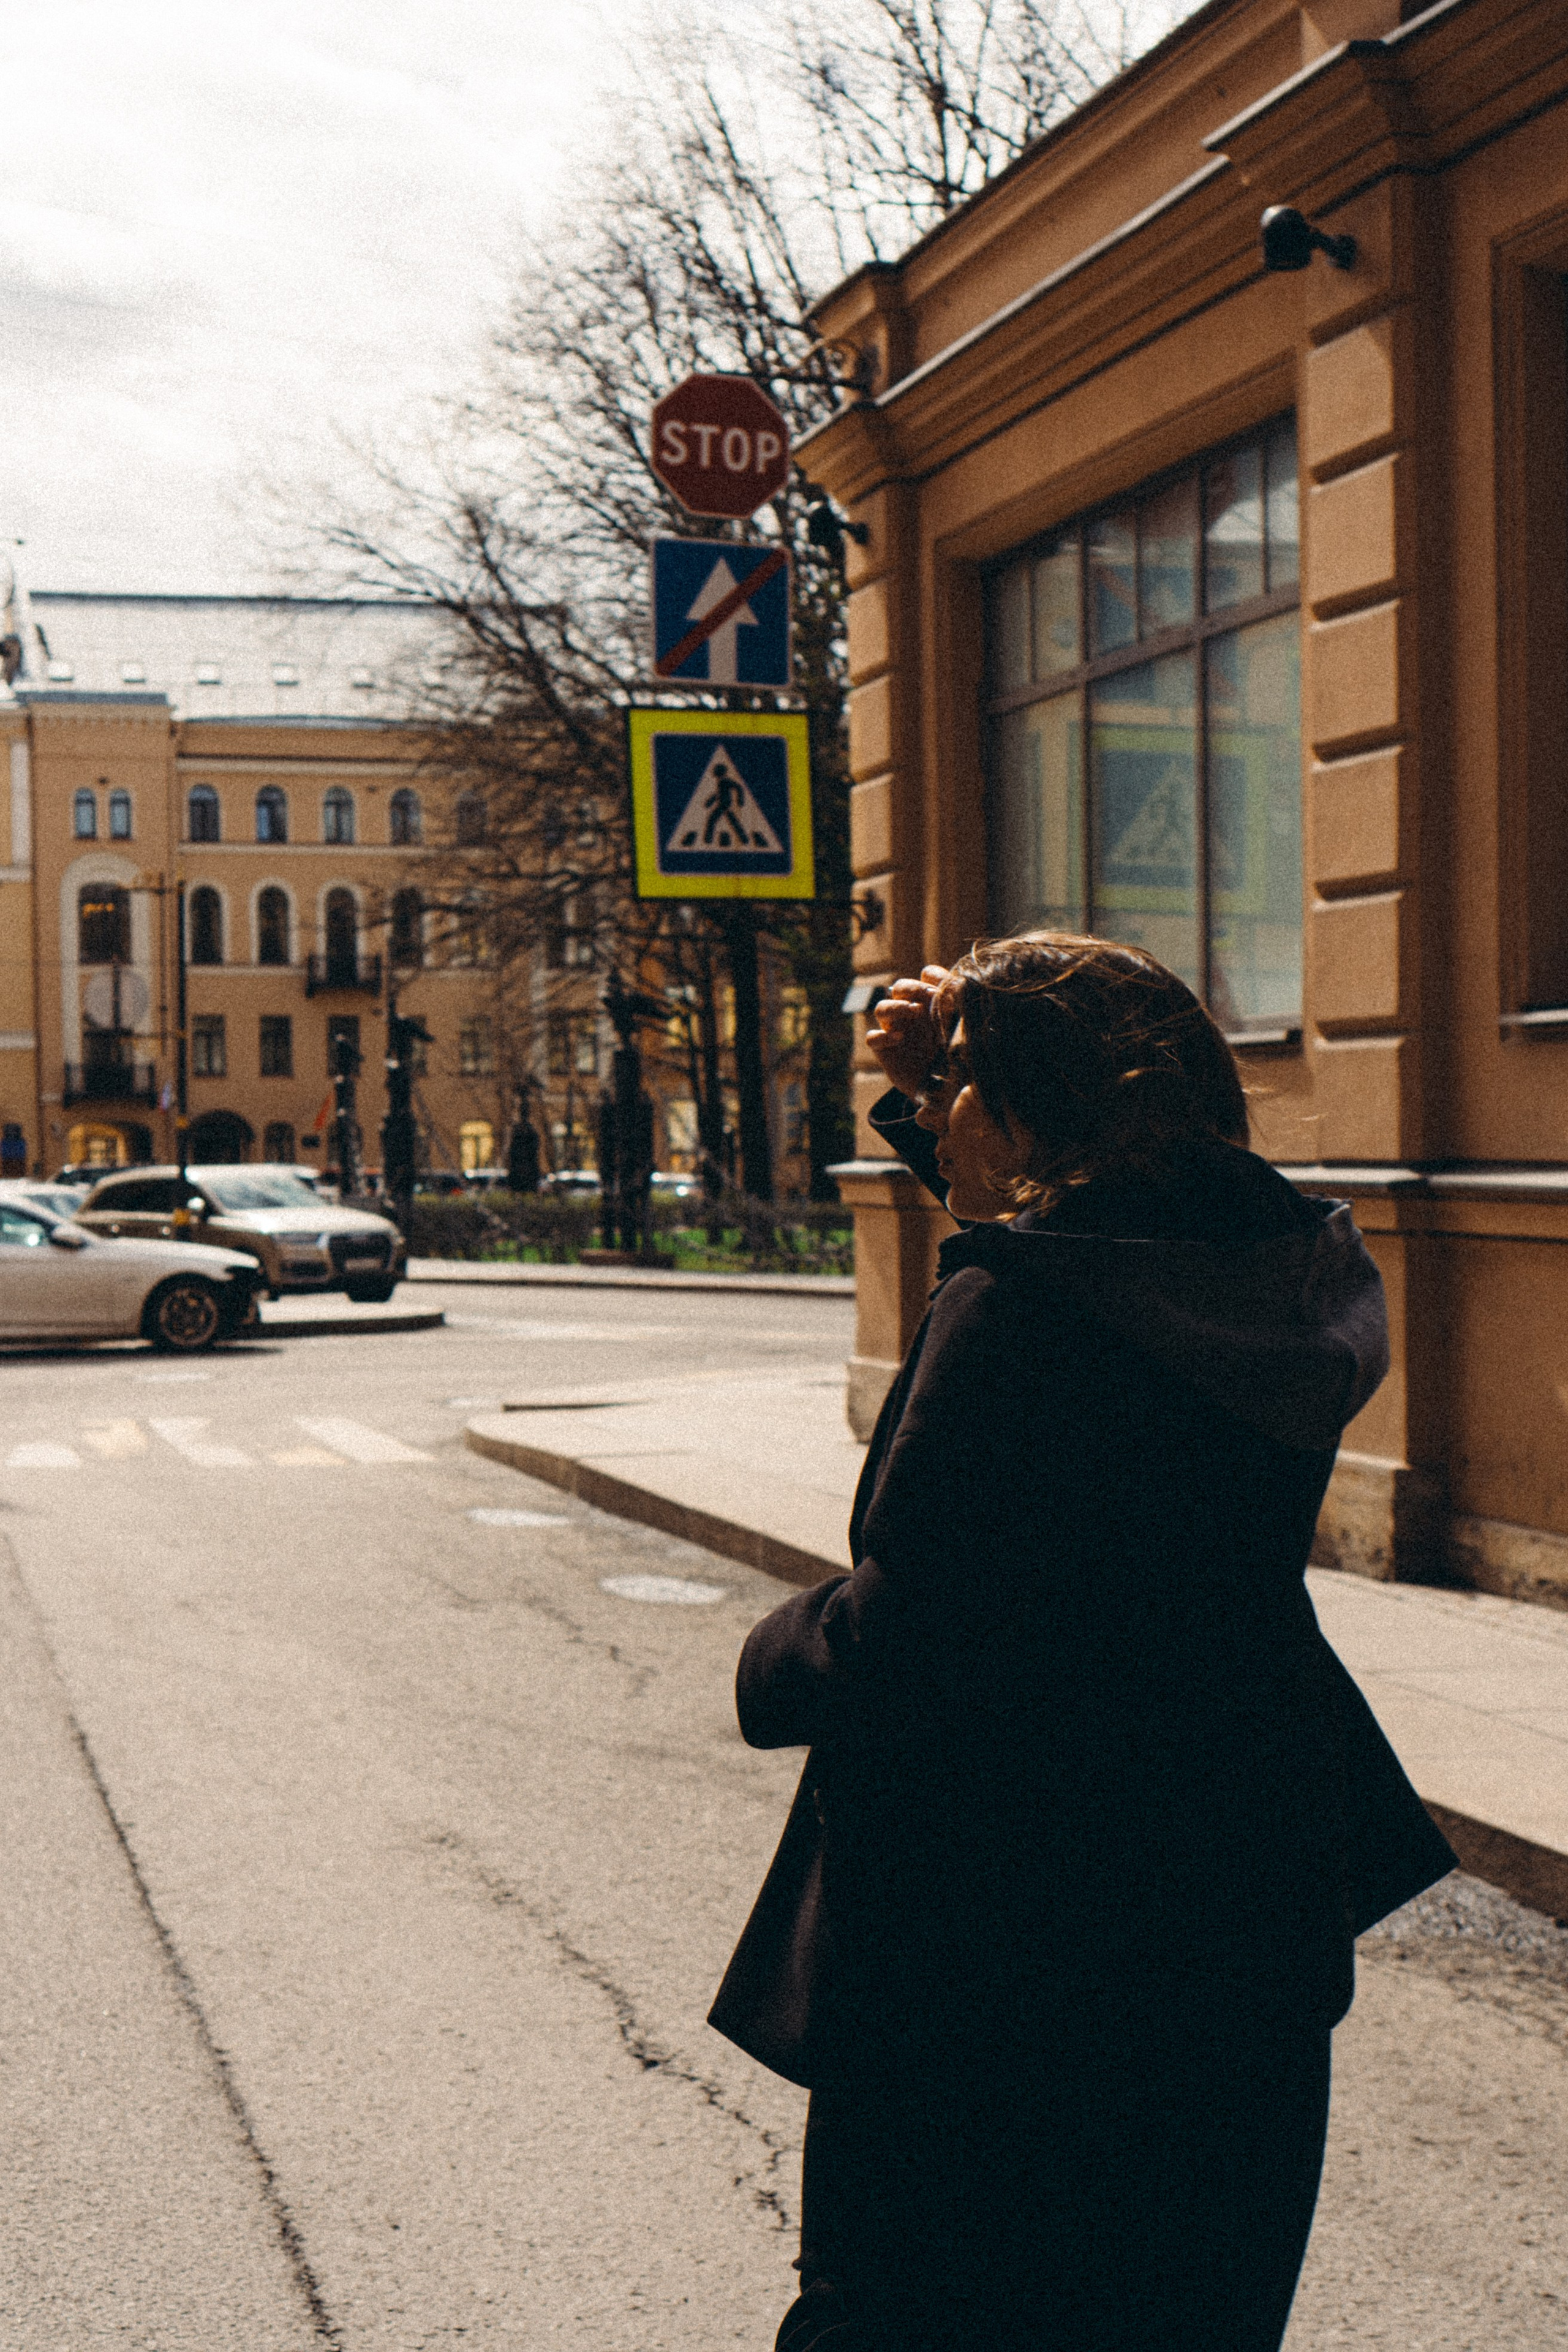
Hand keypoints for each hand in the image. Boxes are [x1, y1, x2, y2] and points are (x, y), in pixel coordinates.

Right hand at [864, 966, 951, 1097]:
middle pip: (899, 987)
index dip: (930, 978)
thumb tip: (943, 978)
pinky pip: (872, 1037)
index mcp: (929, 1003)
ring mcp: (894, 1030)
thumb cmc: (955, 1056)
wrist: (945, 1088)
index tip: (941, 988)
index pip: (924, 977)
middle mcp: (909, 1013)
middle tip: (927, 995)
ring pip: (882, 1008)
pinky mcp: (884, 1050)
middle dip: (910, 987)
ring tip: (912, 1011)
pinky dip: (882, 1036)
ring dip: (895, 1006)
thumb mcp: (961, 1029)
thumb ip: (956, 1004)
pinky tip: (899, 1039)